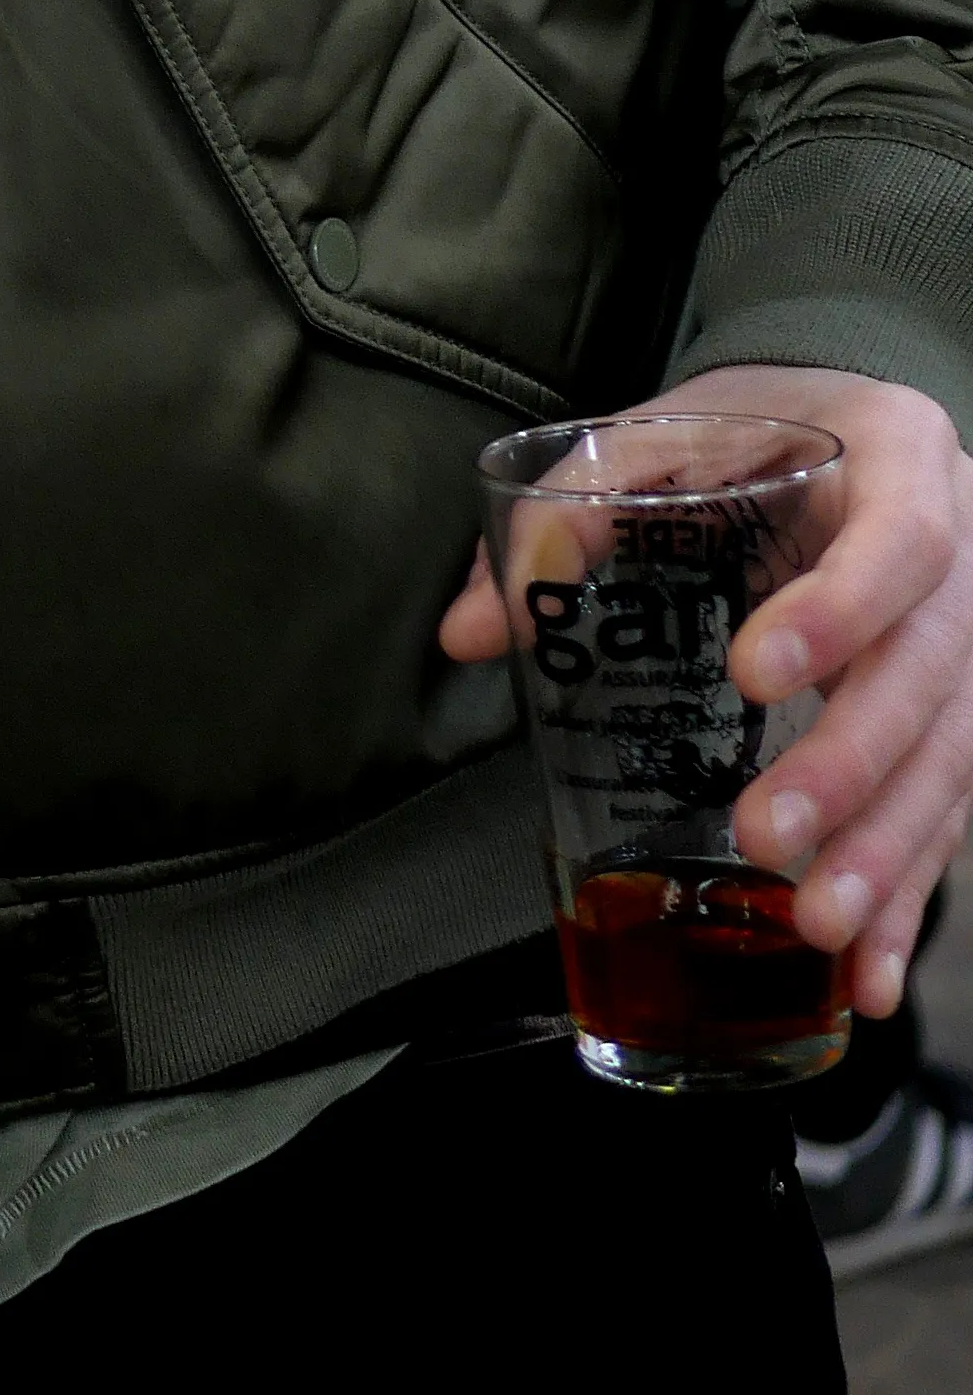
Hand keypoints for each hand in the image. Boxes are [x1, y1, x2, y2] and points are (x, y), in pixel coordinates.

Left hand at [440, 362, 972, 1019]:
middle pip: (927, 678)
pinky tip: (871, 975)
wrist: (835, 419)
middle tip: (767, 837)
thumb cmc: (748, 432)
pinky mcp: (961, 718)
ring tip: (819, 926)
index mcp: (904, 458)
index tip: (753, 675)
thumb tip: (470, 627)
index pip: (899, 542)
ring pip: (951, 763)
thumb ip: (572, 513)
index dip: (838, 615)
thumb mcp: (666, 434)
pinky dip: (909, 898)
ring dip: (886, 854)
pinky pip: (948, 815)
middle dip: (850, 769)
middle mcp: (966, 557)